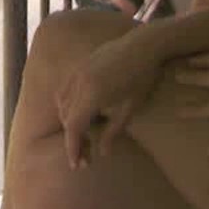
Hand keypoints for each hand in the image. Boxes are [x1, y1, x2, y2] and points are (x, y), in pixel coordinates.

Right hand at [55, 34, 161, 168]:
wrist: (145, 44)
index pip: (74, 127)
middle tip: (86, 157)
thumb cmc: (143, 77)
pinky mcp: (80, 66)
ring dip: (70, 123)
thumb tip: (103, 153)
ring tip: (84, 138)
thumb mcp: (131, 107)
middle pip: (67, 118)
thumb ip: (114, 130)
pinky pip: (65, 90)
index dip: (73, 148)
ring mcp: (78, 72)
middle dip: (74, 139)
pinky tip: (80, 115)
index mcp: (93, 94)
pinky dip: (67, 106)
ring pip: (62, 104)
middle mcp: (80, 83)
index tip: (77, 165)